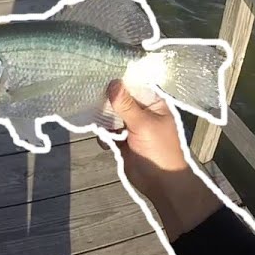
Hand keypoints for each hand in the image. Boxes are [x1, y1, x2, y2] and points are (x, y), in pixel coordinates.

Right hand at [104, 79, 221, 239]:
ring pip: (111, 113)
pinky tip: (107, 141)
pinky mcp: (121, 138)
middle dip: (107, 98)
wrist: (162, 184)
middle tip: (91, 95)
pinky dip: (103, 133)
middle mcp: (143, 109)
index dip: (120, 77)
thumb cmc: (160, 151)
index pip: (136, 82)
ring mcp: (131, 124)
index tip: (100, 70)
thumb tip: (113, 83)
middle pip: (120, 96)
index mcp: (155, 102)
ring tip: (100, 122)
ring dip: (103, 117)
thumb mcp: (144, 124)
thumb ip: (126, 104)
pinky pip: (107, 129)